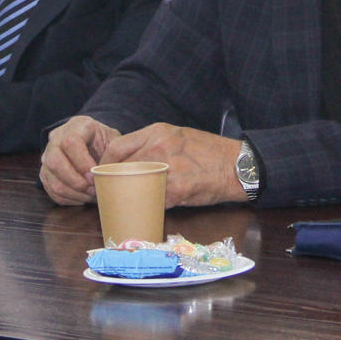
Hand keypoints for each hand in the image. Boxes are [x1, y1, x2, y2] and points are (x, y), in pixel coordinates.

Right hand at [40, 115, 117, 204]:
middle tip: (93, 189)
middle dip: (75, 181)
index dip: (82, 162)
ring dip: (74, 193)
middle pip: (55, 162)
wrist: (93, 141)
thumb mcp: (115, 139)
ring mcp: (48, 156)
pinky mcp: (46, 173)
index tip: (95, 175)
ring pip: (52, 180)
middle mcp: (57, 139)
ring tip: (91, 195)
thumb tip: (115, 172)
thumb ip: (116, 153)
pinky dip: (69, 199)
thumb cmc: (106, 141)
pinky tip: (83, 197)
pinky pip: (52, 191)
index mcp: (77, 126)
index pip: (71, 142)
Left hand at [102, 123, 246, 207]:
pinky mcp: (176, 189)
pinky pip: (153, 200)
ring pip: (134, 185)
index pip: (116, 147)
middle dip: (113, 182)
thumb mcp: (178, 136)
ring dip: (128, 195)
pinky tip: (150, 207)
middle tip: (110, 192)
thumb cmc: (209, 152)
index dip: (105, 163)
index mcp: (157, 132)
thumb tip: (131, 161)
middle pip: (121, 168)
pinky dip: (149, 205)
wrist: (237, 165)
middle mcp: (159, 147)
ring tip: (126, 201)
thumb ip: (154, 145)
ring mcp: (167, 169)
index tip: (103, 174)